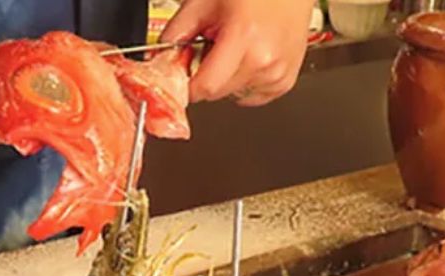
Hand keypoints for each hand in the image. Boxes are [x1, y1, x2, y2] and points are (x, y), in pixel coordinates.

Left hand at [160, 0, 314, 106]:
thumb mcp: (206, 1)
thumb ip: (178, 31)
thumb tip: (160, 57)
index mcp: (245, 38)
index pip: (206, 87)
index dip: (188, 84)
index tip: (181, 78)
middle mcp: (264, 61)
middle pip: (217, 93)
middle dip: (207, 76)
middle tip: (212, 49)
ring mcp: (277, 75)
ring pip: (233, 96)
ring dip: (226, 79)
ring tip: (235, 48)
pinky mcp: (284, 82)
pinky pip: (251, 96)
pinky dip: (244, 82)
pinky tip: (249, 57)